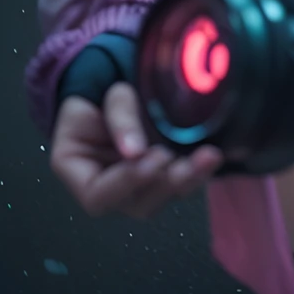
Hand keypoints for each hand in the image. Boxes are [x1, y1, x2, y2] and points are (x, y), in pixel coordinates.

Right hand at [50, 83, 221, 219]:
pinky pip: (181, 185)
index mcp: (80, 175)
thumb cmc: (106, 94)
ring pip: (162, 198)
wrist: (120, 88)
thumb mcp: (109, 98)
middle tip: (182, 163)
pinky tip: (213, 159)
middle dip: (163, 185)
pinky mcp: (164, 178)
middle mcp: (111, 190)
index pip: (98, 196)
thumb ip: (119, 120)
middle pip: (136, 204)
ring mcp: (139, 187)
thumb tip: (134, 152)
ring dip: (187, 182)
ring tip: (206, 159)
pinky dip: (199, 174)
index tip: (151, 160)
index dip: (125, 183)